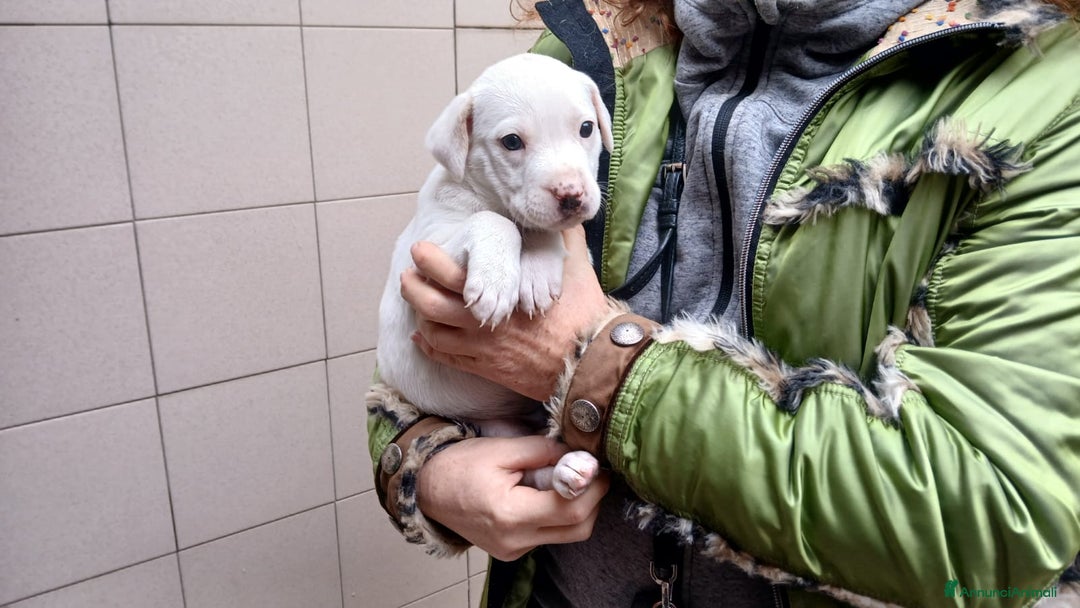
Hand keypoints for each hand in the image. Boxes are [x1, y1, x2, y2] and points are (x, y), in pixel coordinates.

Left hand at [402, 226, 609, 400]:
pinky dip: (428, 345)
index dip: (430, 261)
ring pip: (433, 331)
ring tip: (415, 300)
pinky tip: (423, 336)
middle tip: (408, 273)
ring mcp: (481, 347)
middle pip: (431, 302)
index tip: (420, 251)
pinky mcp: (486, 368)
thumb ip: (562, 238)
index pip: (451, 273)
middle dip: (413, 286)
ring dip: (419, 314)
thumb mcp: (575, 266)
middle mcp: (483, 320)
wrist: (590, 363)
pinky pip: (446, 357)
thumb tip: (561, 214)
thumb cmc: (583, 314)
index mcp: (499, 291)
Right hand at [417, 435, 609, 560]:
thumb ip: (543, 451)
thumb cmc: (458, 466)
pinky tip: (541, 493)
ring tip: (560, 479)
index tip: (600, 467)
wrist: (425, 490)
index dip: (594, 487)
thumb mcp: (501, 449)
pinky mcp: (511, 551)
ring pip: (566, 534)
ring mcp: (513, 550)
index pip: (571, 509)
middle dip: (592, 500)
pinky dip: (555, 515)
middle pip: (577, 529)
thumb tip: (577, 455)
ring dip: (575, 507)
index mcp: (510, 514)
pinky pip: (547, 535)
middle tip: (589, 473)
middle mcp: (515, 540)